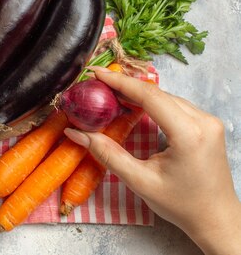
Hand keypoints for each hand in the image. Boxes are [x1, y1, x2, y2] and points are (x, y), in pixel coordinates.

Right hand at [64, 67, 240, 254]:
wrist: (216, 219)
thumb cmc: (181, 205)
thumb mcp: (139, 181)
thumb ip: (107, 154)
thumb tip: (76, 133)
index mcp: (189, 134)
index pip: (150, 96)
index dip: (120, 82)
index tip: (97, 74)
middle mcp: (204, 121)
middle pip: (158, 93)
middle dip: (126, 86)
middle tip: (97, 84)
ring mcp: (209, 121)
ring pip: (167, 97)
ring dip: (139, 93)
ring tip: (111, 93)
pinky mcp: (208, 125)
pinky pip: (176, 105)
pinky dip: (153, 102)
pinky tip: (134, 105)